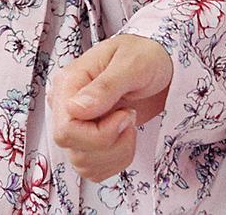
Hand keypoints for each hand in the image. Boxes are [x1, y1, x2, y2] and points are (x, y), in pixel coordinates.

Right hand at [50, 35, 172, 182]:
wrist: (160, 64)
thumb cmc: (145, 56)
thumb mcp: (130, 64)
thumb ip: (104, 87)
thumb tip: (75, 110)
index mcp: (69, 83)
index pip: (65, 128)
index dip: (98, 134)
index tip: (125, 115)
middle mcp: (66, 106)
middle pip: (71, 148)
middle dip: (109, 144)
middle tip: (129, 117)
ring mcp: (78, 124)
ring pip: (82, 163)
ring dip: (116, 154)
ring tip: (129, 126)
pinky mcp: (91, 140)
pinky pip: (94, 169)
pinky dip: (116, 162)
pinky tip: (126, 138)